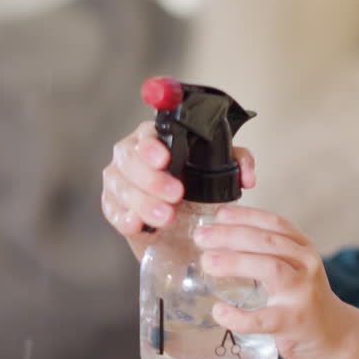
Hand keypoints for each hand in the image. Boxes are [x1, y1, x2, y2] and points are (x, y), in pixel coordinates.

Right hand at [101, 121, 256, 235]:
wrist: (179, 225)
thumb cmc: (196, 188)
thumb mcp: (220, 171)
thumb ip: (237, 164)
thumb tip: (247, 177)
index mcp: (156, 137)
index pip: (147, 134)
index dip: (152, 146)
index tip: (164, 160)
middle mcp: (131, 153)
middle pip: (129, 159)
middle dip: (151, 179)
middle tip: (176, 195)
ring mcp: (118, 179)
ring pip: (120, 185)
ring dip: (142, 202)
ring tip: (166, 218)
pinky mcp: (111, 204)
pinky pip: (110, 209)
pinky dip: (123, 217)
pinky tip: (138, 224)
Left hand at [199, 206, 346, 358]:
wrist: (335, 333)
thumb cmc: (304, 297)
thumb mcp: (294, 266)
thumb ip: (267, 252)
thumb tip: (219, 236)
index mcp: (303, 248)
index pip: (275, 223)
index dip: (246, 215)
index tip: (219, 214)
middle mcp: (306, 265)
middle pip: (267, 242)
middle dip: (231, 235)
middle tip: (201, 236)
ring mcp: (302, 293)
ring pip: (269, 268)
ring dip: (234, 262)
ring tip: (207, 262)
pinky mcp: (294, 322)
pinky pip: (263, 319)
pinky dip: (238, 316)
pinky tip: (219, 312)